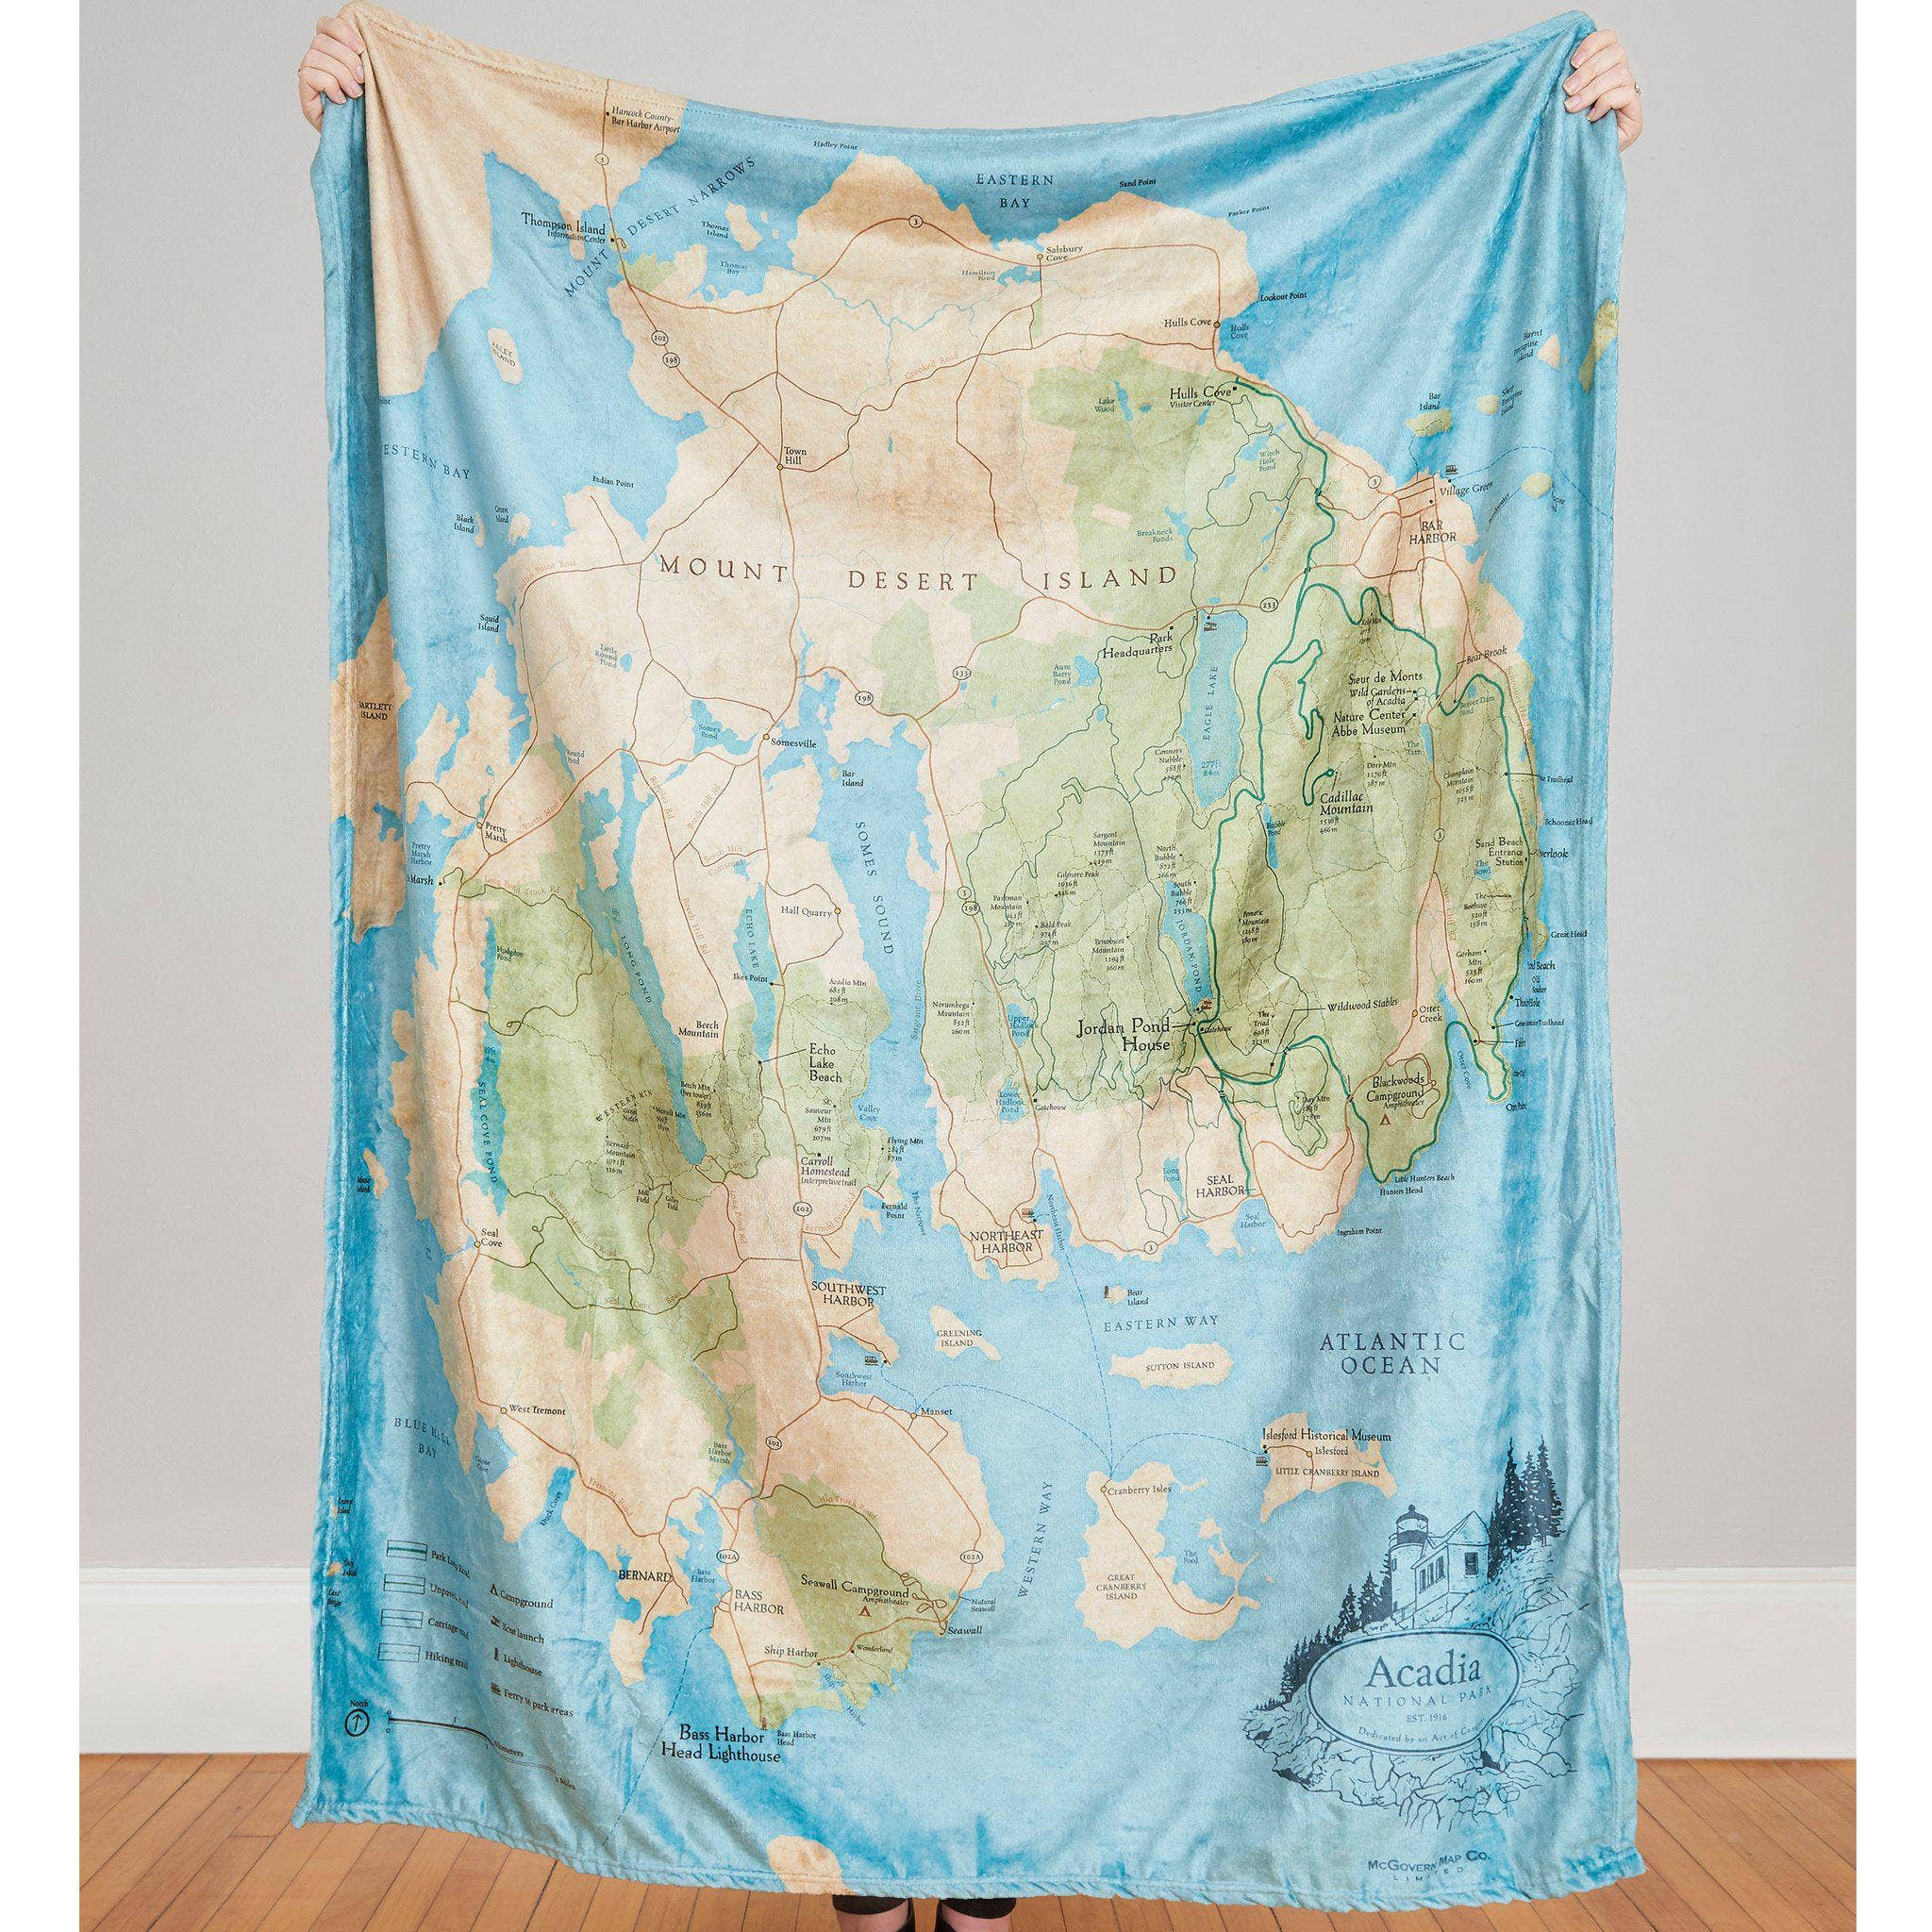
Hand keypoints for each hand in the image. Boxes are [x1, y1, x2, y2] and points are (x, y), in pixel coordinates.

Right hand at [300, 15, 365, 129]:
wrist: (359, 140)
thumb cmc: (366, 109)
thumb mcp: (370, 81)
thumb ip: (363, 61)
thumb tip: (365, 48)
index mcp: (331, 51)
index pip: (325, 25)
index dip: (342, 30)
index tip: (362, 48)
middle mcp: (316, 60)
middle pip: (321, 40)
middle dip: (346, 59)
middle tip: (361, 80)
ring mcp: (308, 75)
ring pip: (314, 56)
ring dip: (339, 74)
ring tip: (355, 94)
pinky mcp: (304, 93)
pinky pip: (309, 75)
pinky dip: (329, 85)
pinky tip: (341, 100)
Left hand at [1565, 27, 1642, 151]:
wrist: (1572, 167)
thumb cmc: (1565, 131)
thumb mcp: (1564, 99)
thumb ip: (1570, 78)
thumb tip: (1562, 61)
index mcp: (1605, 67)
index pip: (1609, 39)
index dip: (1592, 44)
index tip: (1571, 62)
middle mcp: (1620, 78)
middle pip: (1616, 53)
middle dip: (1588, 70)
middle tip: (1567, 90)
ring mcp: (1629, 96)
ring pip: (1620, 73)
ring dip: (1593, 89)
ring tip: (1572, 107)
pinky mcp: (1635, 116)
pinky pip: (1624, 94)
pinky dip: (1605, 102)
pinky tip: (1590, 117)